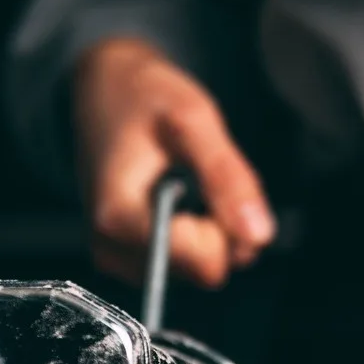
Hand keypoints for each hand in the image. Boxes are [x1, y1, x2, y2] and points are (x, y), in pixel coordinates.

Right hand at [74, 38, 276, 288]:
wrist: (104, 92)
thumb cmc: (144, 98)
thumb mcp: (194, 120)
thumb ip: (227, 177)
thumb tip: (260, 236)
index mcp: (117, 219)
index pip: (203, 264)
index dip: (224, 227)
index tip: (208, 181)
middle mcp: (111, 251)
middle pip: (202, 271)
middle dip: (219, 229)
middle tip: (200, 177)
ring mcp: (116, 260)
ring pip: (196, 271)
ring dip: (207, 231)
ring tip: (182, 184)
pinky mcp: (126, 261)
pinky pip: (183, 266)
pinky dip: (192, 236)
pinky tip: (173, 199)